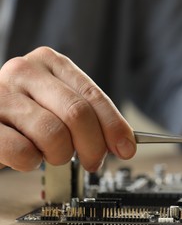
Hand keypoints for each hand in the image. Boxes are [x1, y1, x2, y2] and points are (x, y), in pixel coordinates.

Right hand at [0, 47, 135, 171]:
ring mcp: (0, 94)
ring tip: (53, 154)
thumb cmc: (25, 112)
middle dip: (93, 146)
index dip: (113, 125)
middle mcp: (24, 71)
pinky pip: (22, 151)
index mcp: (50, 62)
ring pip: (53, 134)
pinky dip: (31, 162)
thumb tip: (123, 142)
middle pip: (77, 113)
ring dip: (60, 154)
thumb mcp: (58, 103)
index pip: (92, 95)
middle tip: (93, 161)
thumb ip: (89, 115)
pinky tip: (28, 155)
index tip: (126, 147)